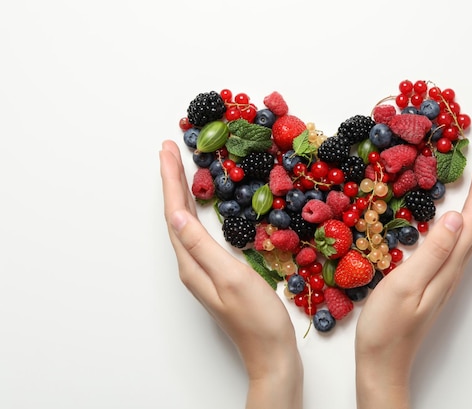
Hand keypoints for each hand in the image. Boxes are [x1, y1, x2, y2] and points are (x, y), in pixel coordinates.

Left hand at [159, 140, 302, 408]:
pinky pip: (200, 233)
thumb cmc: (257, 318)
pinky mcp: (217, 272)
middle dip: (173, 181)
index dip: (171, 180)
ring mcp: (204, 270)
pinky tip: (203, 206)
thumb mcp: (231, 278)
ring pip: (187, 223)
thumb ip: (202, 247)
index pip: (176, 214)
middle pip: (177, 216)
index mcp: (192, 264)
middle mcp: (192, 265)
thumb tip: (176, 216)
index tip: (168, 150)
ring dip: (182, 194)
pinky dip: (198, 211)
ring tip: (181, 169)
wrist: (271, 352)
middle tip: (170, 150)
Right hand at [355, 146, 471, 408]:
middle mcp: (454, 267)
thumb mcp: (406, 285)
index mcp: (449, 264)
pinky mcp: (436, 278)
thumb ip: (432, 251)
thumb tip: (455, 216)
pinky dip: (464, 218)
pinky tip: (456, 215)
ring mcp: (447, 274)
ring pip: (471, 230)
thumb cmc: (387, 327)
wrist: (383, 361)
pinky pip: (458, 240)